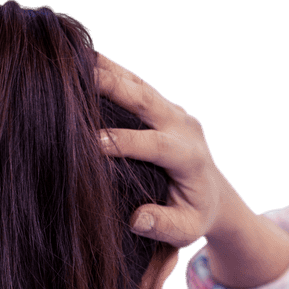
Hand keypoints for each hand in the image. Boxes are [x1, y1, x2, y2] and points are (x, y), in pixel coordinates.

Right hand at [95, 52, 230, 248]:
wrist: (213, 195)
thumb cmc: (194, 216)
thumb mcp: (185, 230)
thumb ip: (162, 225)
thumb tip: (136, 220)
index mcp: (190, 157)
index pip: (156, 144)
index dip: (124, 142)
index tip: (93, 143)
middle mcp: (184, 126)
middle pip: (147, 101)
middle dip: (114, 88)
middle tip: (80, 76)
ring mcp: (174, 112)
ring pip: (140, 85)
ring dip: (109, 71)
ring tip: (76, 58)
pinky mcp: (164, 106)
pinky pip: (137, 85)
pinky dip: (113, 72)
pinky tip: (87, 61)